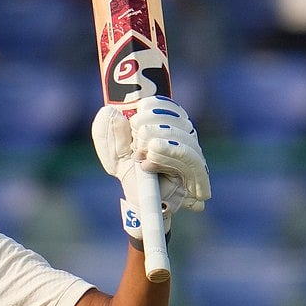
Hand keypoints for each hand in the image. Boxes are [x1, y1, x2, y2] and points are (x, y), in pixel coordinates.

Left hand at [92, 96, 210, 240]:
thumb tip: (111, 112)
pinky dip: (170, 156)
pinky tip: (150, 163)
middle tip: (136, 143)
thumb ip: (108, 132)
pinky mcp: (197, 175)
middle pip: (177, 118)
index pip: (165, 105)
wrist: (139, 201)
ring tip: (143, 153)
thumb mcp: (112, 151)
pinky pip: (192, 160)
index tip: (135, 116)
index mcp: (165, 124)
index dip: (151, 106)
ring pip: (185, 137)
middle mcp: (182, 136)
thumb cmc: (129, 172)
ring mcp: (191, 154)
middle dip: (152, 127)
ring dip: (160, 142)